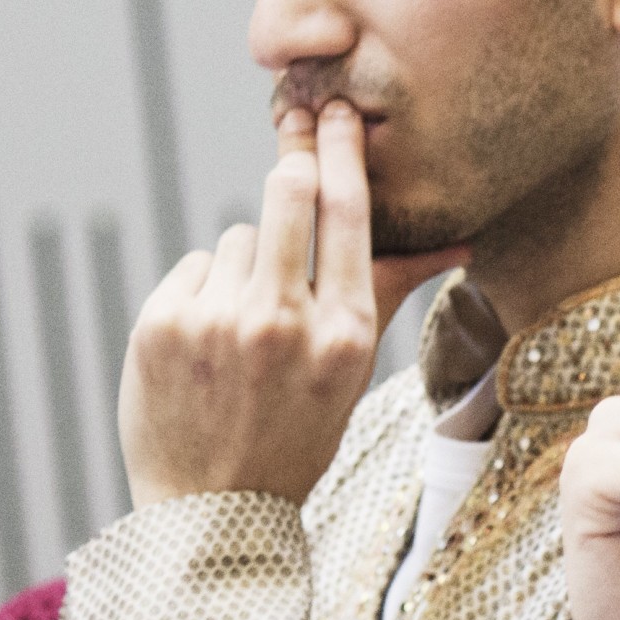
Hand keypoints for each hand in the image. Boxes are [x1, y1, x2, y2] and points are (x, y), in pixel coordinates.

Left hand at [119, 102, 452, 509]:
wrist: (211, 511)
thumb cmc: (294, 435)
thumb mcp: (353, 372)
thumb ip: (391, 292)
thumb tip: (458, 244)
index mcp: (345, 335)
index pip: (348, 214)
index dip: (340, 150)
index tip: (334, 107)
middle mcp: (284, 322)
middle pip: (288, 193)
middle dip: (293, 161)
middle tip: (296, 128)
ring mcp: (218, 322)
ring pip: (240, 239)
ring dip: (246, 265)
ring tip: (244, 329)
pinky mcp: (162, 324)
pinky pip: (195, 267)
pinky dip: (203, 292)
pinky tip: (206, 342)